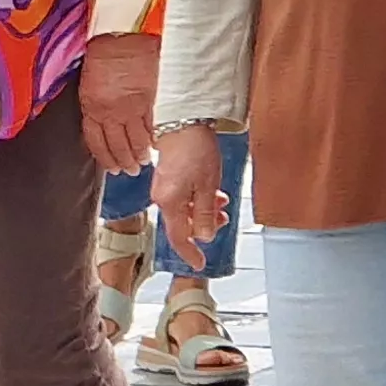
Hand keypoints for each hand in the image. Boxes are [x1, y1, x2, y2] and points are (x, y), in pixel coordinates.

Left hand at [79, 33, 161, 176]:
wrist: (123, 32)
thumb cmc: (104, 51)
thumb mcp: (89, 81)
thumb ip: (95, 105)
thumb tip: (102, 122)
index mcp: (92, 107)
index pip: (96, 142)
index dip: (104, 158)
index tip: (111, 166)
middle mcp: (111, 112)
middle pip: (117, 146)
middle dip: (124, 161)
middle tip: (130, 169)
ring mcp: (132, 108)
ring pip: (137, 141)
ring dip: (140, 154)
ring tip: (144, 161)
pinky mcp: (152, 101)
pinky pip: (153, 128)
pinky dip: (155, 140)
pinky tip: (157, 146)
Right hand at [153, 124, 230, 255]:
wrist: (184, 121)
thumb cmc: (196, 150)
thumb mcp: (207, 186)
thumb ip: (205, 215)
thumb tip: (203, 237)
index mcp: (170, 203)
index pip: (178, 238)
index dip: (189, 253)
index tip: (200, 264)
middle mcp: (162, 197)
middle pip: (182, 224)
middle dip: (204, 226)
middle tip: (223, 220)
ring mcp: (163, 187)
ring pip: (185, 210)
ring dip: (204, 211)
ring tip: (222, 201)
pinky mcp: (167, 177)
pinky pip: (182, 198)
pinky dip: (198, 200)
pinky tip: (211, 191)